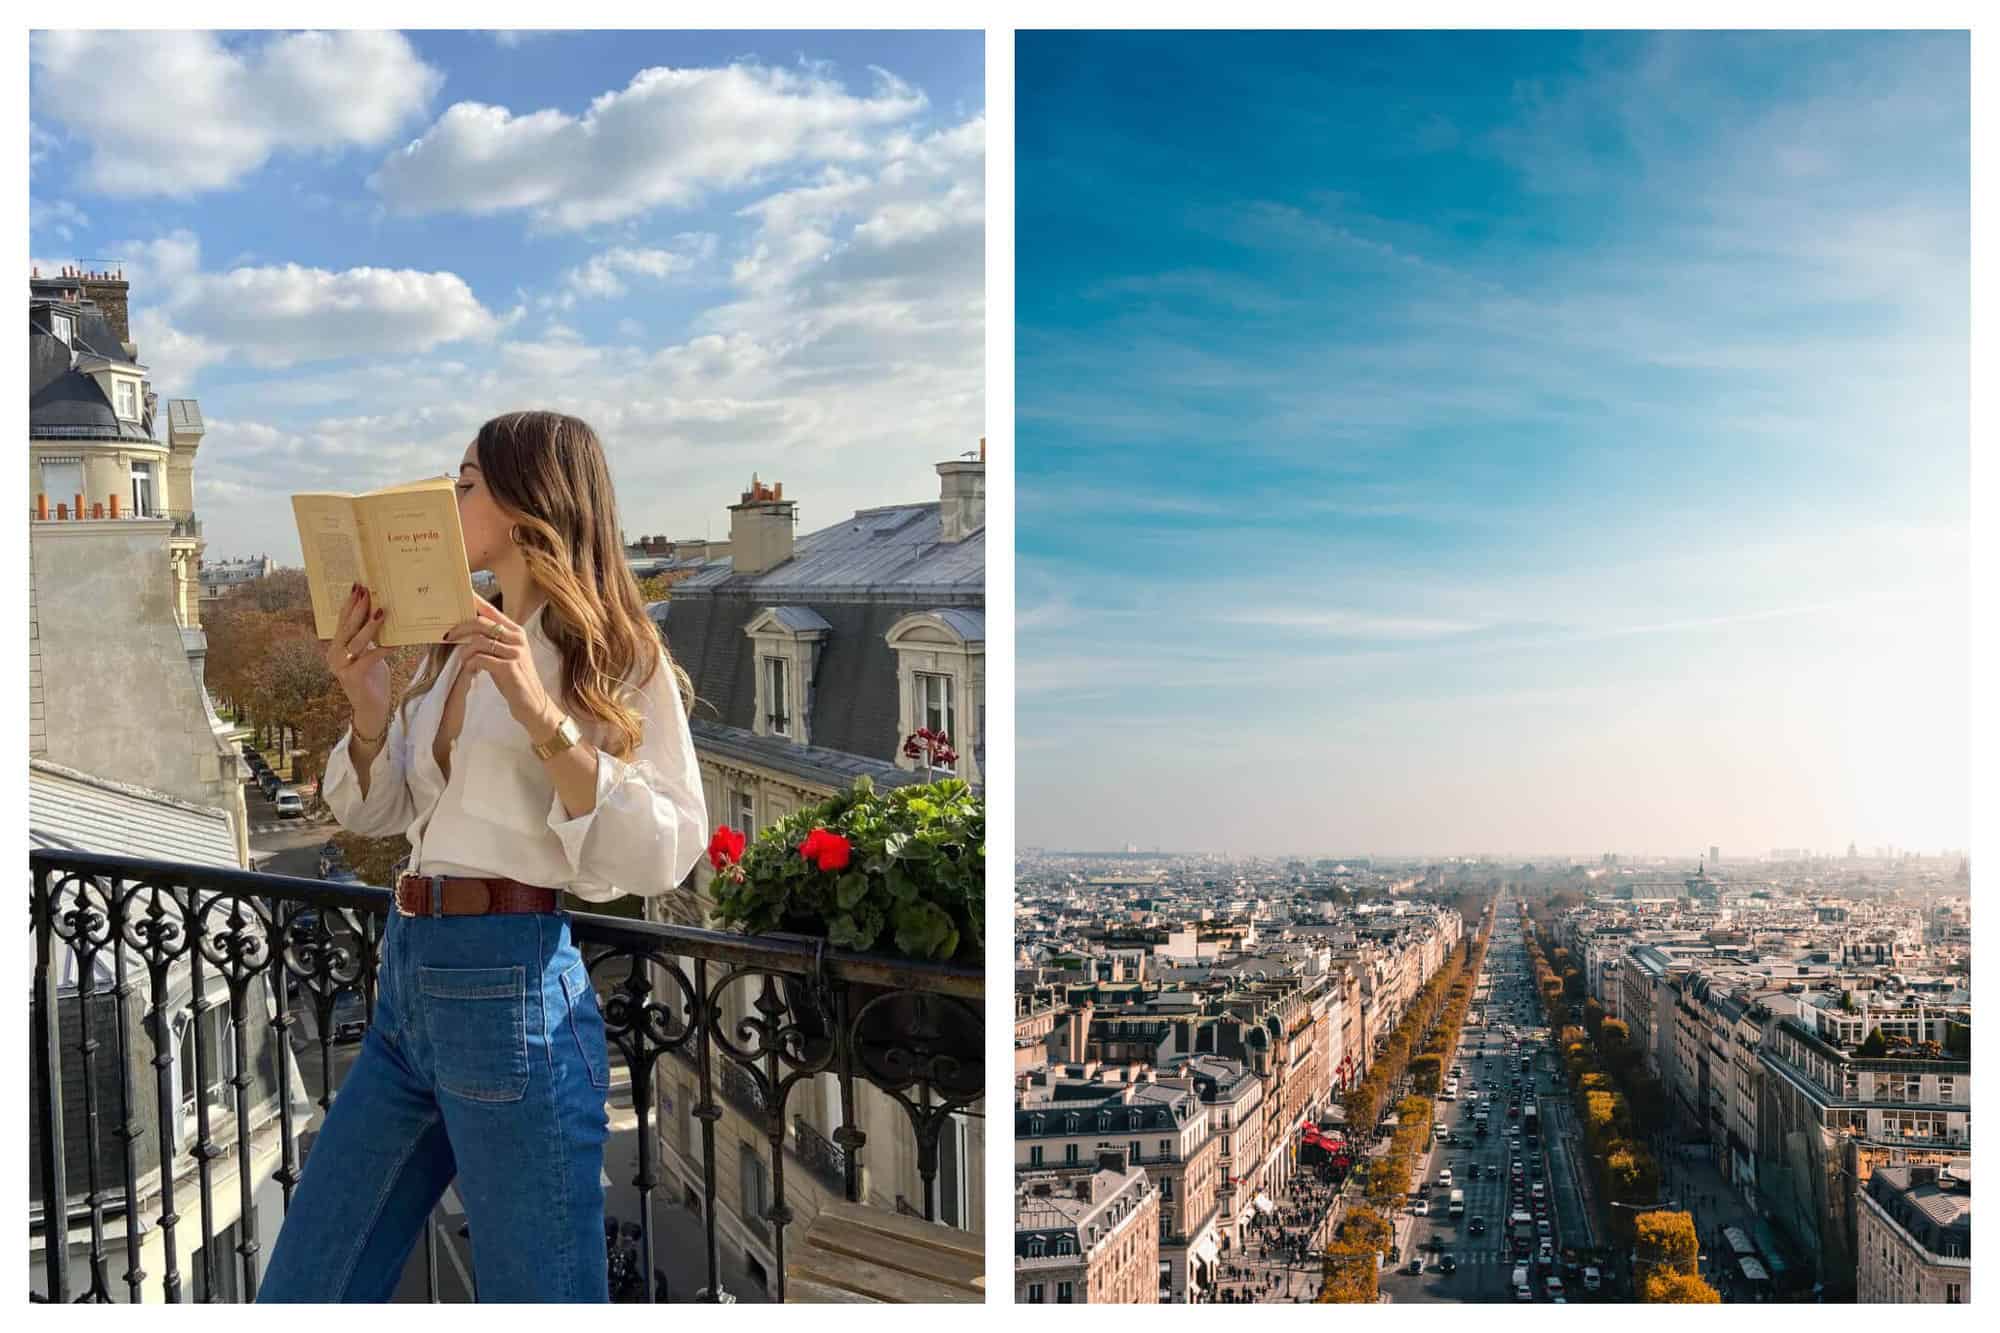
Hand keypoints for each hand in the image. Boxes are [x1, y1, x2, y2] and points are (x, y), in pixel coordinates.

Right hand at [325, 582, 391, 729]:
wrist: (371, 708)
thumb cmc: (372, 678)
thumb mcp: (367, 653)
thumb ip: (367, 638)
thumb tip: (379, 611)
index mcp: (336, 646)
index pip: (342, 621)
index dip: (349, 603)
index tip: (357, 586)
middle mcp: (335, 655)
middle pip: (347, 627)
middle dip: (358, 607)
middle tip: (366, 591)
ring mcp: (342, 667)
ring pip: (356, 641)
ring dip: (370, 625)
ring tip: (381, 611)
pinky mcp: (354, 677)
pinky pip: (369, 658)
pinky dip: (382, 649)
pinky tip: (394, 642)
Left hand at [444, 593, 556, 739]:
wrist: (532, 703)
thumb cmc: (514, 679)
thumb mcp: (505, 655)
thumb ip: (491, 641)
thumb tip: (464, 630)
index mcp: (516, 631)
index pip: (491, 611)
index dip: (475, 601)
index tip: (461, 593)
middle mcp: (517, 638)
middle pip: (481, 623)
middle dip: (460, 629)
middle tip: (447, 636)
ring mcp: (515, 652)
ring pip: (479, 641)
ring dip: (465, 651)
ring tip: (463, 661)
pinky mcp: (510, 667)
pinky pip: (481, 659)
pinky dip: (471, 664)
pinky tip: (472, 671)